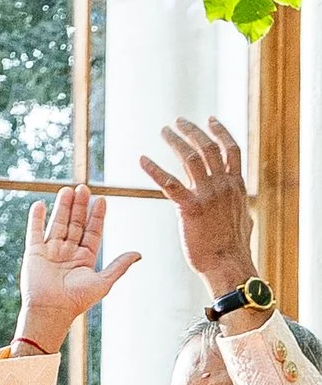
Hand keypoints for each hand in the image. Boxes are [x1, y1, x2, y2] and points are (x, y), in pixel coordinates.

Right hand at [13, 183, 141, 354]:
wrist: (52, 310)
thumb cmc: (77, 300)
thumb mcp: (104, 282)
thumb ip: (119, 266)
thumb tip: (139, 254)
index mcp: (84, 259)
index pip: (92, 232)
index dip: (97, 216)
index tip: (102, 200)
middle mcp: (68, 253)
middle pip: (75, 224)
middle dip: (80, 206)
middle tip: (84, 188)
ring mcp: (51, 251)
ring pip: (58, 224)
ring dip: (63, 207)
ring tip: (67, 190)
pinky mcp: (34, 253)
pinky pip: (35, 232)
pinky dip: (37, 218)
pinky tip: (41, 204)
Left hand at [140, 117, 258, 306]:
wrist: (228, 265)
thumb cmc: (233, 248)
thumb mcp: (243, 219)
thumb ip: (237, 205)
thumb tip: (239, 203)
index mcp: (237, 186)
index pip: (231, 149)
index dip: (220, 132)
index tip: (210, 119)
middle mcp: (225, 185)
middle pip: (209, 147)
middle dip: (193, 131)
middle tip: (177, 121)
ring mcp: (209, 195)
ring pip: (191, 158)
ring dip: (176, 141)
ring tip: (163, 131)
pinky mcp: (191, 208)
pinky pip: (170, 183)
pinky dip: (154, 169)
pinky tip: (142, 159)